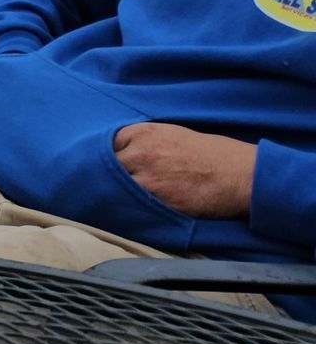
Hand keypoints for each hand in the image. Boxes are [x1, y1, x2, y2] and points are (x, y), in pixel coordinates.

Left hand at [112, 122, 256, 218]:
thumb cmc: (208, 152)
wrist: (240, 173)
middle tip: (103, 185)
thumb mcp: (170, 133)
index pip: (106, 144)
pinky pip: (134, 207)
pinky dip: (131, 209)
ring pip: (116, 189)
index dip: (106, 157)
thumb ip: (141, 140)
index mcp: (142, 133)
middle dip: (105, 175)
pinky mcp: (162, 203)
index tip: (105, 165)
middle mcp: (141, 154)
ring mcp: (150, 180)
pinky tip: (131, 211)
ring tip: (113, 199)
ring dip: (115, 194)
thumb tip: (119, 151)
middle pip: (105, 166)